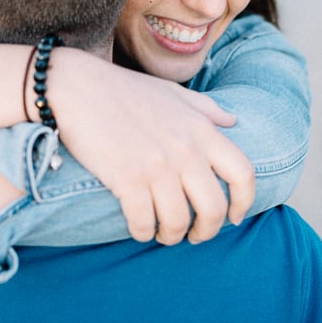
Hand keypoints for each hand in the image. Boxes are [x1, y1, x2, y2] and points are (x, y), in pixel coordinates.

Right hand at [48, 50, 254, 244]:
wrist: (76, 86)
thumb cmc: (122, 89)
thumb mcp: (172, 92)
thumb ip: (206, 108)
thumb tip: (232, 121)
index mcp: (201, 129)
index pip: (243, 174)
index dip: (244, 203)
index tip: (235, 217)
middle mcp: (186, 150)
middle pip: (214, 209)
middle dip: (206, 231)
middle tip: (194, 236)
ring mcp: (157, 166)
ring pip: (178, 222)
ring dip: (171, 235)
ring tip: (163, 233)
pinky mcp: (127, 178)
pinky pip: (144, 222)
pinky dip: (143, 233)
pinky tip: (139, 229)